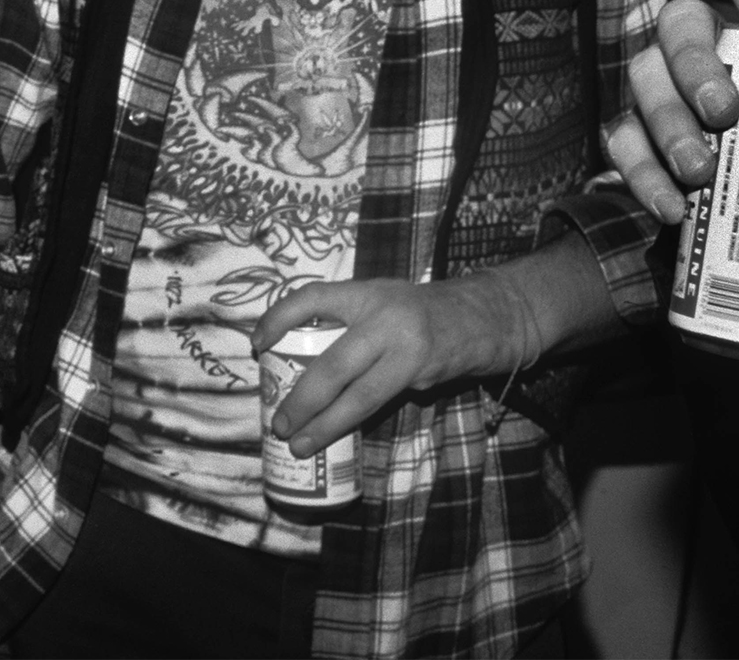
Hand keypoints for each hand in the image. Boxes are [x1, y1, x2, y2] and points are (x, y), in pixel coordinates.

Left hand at [251, 276, 528, 459]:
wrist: (482, 318)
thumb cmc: (417, 310)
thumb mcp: (378, 299)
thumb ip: (346, 321)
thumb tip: (296, 360)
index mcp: (365, 294)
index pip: (312, 298)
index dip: (279, 318)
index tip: (256, 344)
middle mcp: (384, 321)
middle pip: (333, 367)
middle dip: (302, 401)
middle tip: (279, 424)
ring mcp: (406, 352)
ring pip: (359, 398)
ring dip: (326, 425)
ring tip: (300, 444)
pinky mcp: (422, 378)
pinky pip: (382, 403)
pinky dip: (356, 421)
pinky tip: (339, 435)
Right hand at [609, 0, 738, 223]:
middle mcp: (715, 47)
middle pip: (681, 20)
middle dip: (692, 60)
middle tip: (722, 111)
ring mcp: (671, 92)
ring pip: (643, 78)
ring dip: (666, 121)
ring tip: (699, 171)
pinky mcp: (645, 142)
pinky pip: (624, 143)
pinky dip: (641, 173)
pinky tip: (671, 204)